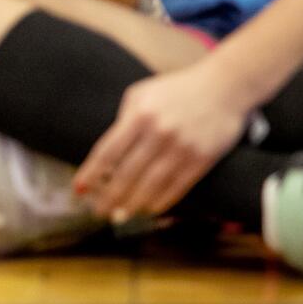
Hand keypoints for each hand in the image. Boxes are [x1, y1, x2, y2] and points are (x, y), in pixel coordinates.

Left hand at [73, 59, 253, 220]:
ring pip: (150, 186)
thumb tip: (109, 157)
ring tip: (119, 215)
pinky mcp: (201, 160)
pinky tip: (147, 209)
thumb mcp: (142, 94)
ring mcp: (181, 148)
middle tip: (98, 211)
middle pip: (127, 174)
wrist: (224, 87)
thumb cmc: (176, 90)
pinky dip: (159, 202)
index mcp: (140, 114)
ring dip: (132, 205)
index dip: (91, 174)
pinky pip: (176, 188)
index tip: (78, 190)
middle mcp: (159, 132)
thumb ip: (124, 120)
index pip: (108, 151)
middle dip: (108, 197)